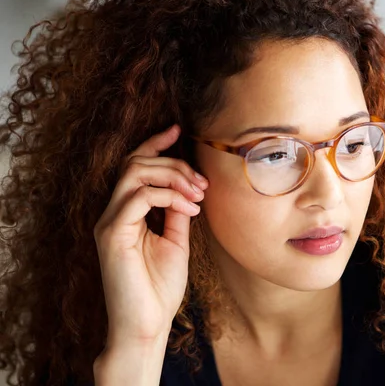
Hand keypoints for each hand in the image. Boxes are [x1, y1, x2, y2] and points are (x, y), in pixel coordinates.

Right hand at [94, 124, 207, 347]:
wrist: (147, 325)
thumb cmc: (160, 288)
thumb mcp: (176, 241)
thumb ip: (177, 212)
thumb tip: (189, 189)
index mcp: (126, 213)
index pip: (135, 166)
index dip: (155, 144)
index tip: (179, 130)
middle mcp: (113, 213)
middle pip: (136, 163)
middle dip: (174, 164)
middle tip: (203, 183)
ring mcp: (109, 222)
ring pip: (135, 173)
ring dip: (172, 175)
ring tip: (198, 193)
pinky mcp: (112, 234)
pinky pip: (139, 196)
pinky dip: (169, 196)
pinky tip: (190, 210)